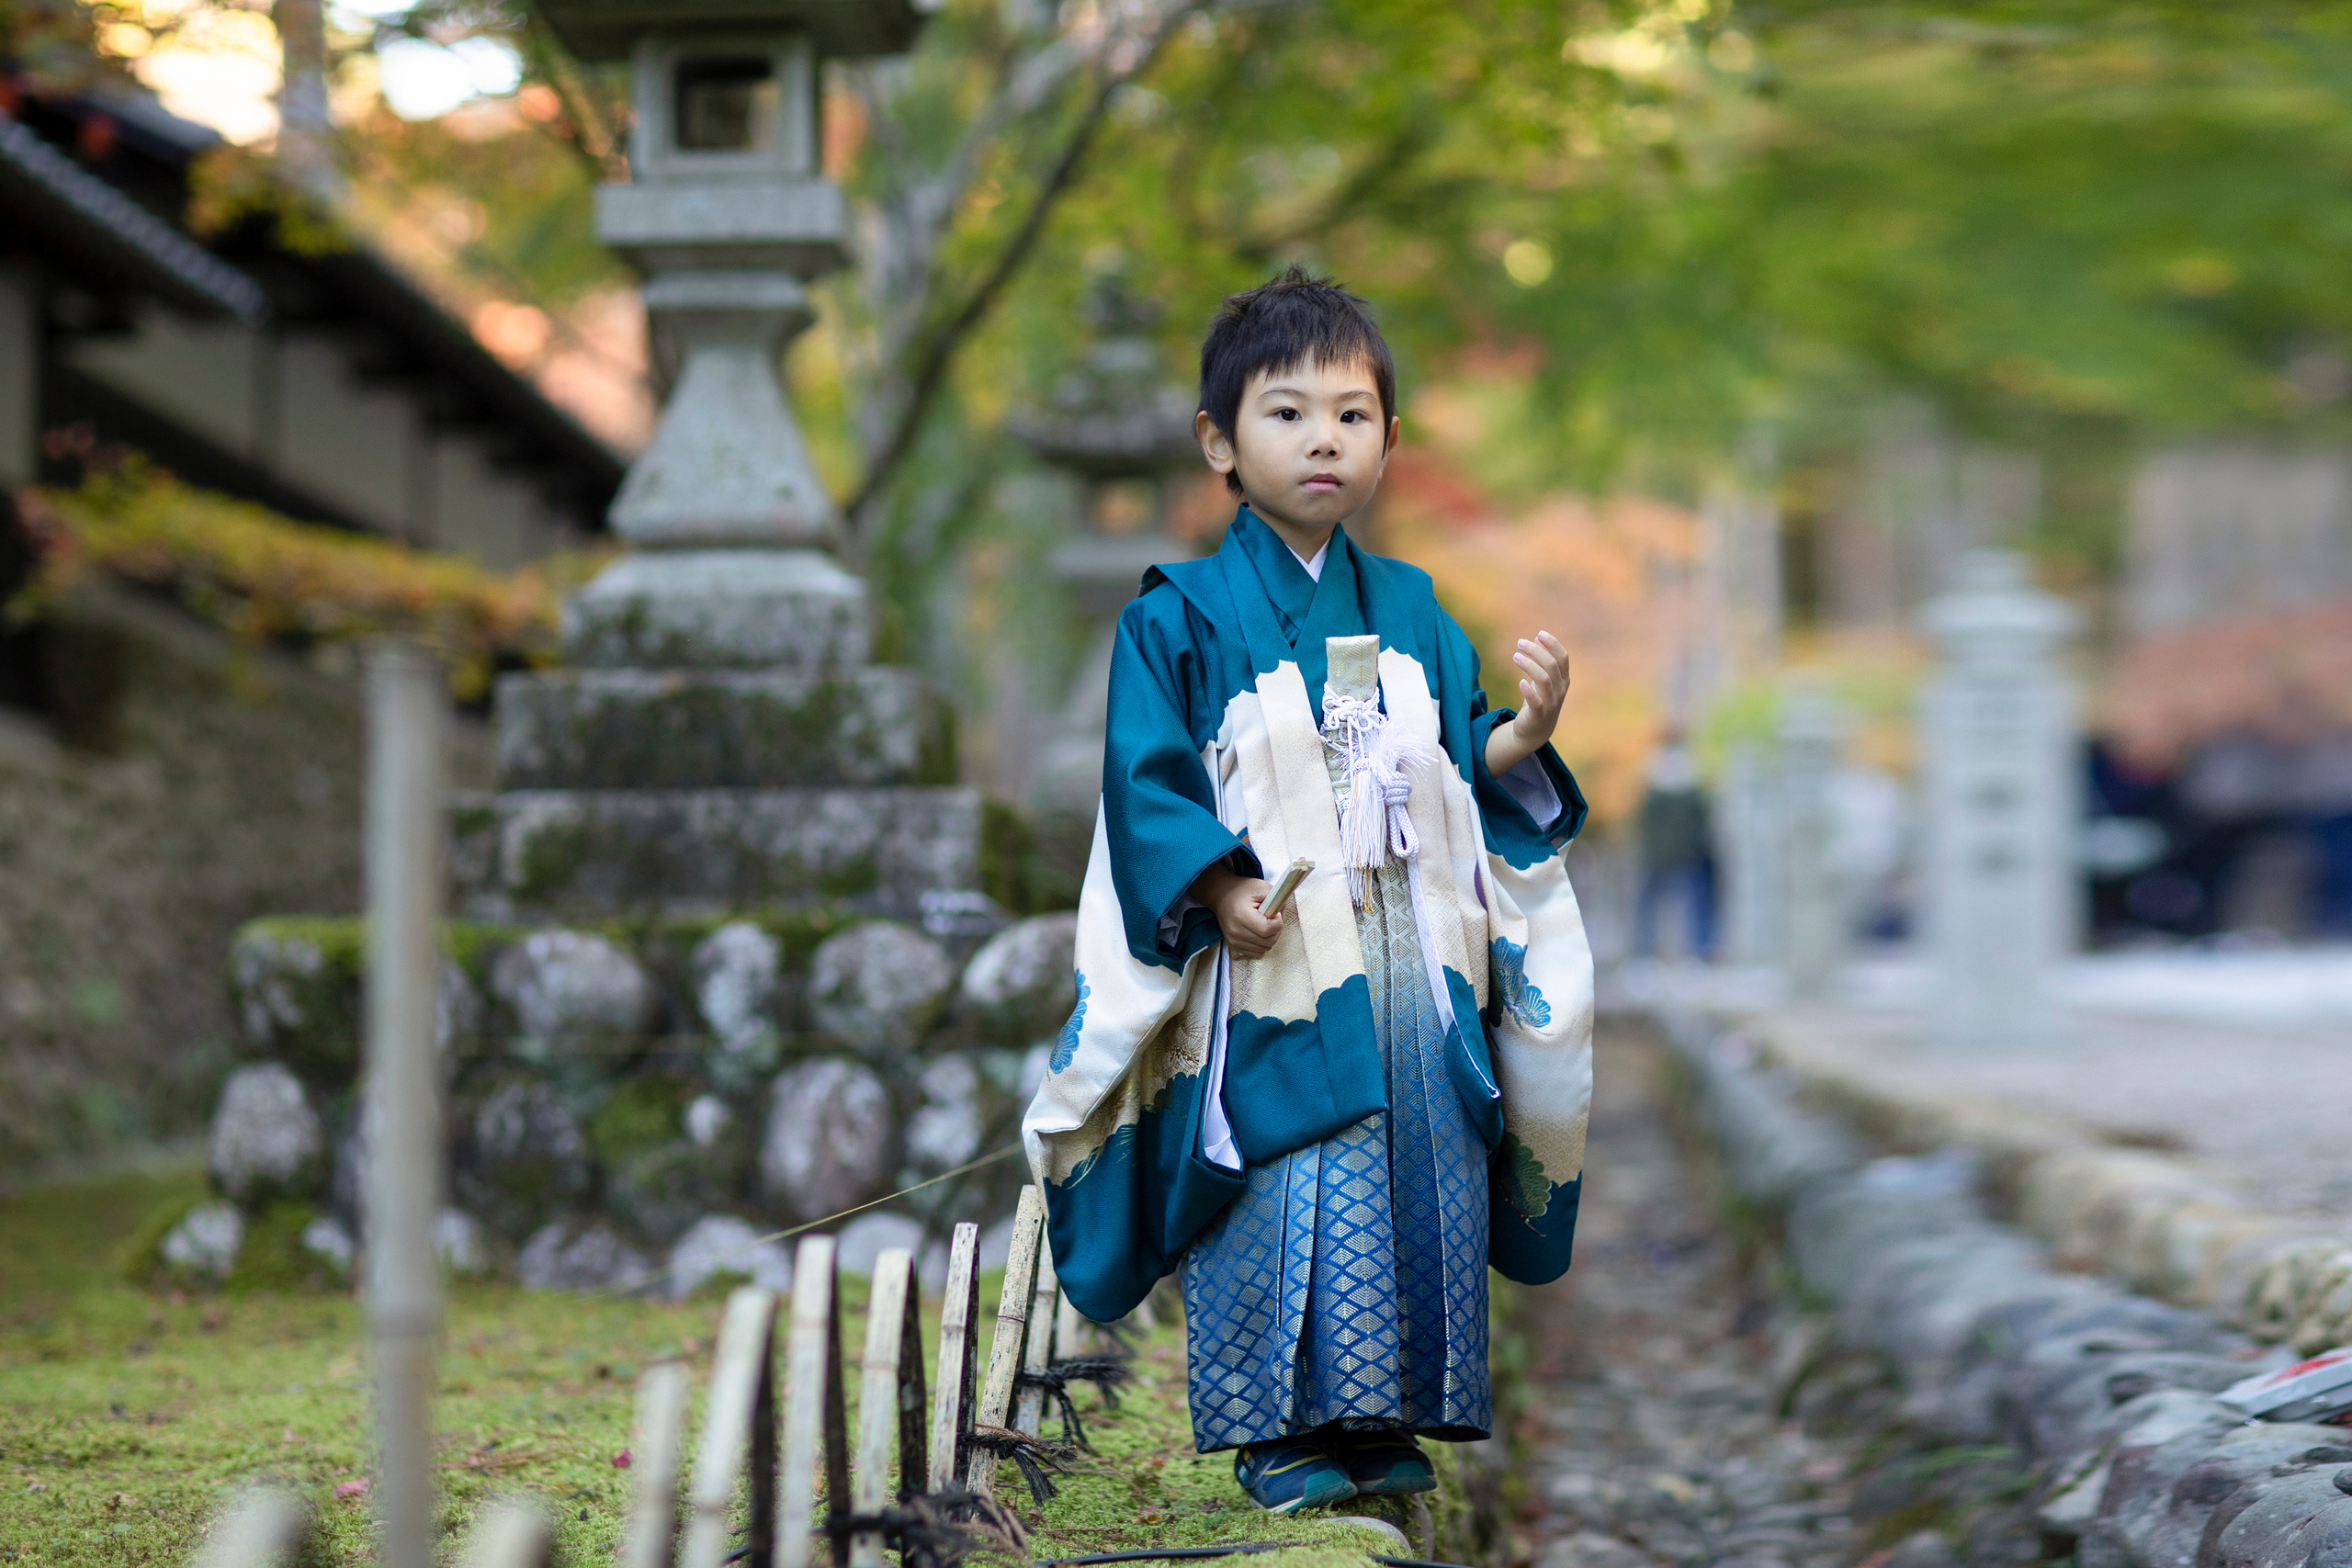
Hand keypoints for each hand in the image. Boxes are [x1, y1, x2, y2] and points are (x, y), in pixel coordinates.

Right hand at [1192, 864, 1281, 959]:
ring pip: (1265, 948)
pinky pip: (1257, 953)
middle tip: (1272, 918)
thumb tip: (1283, 914)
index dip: (1277, 922)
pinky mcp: (1234, 946)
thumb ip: (1276, 899)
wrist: (1221, 896)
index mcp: (1241, 916)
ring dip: (1270, 937)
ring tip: (1264, 923)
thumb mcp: (1261, 887)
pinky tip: (1259, 932)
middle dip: (1276, 930)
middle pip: (1268, 941)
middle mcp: (1235, 932)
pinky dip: (1262, 944)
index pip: (1267, 930)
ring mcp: (1233, 941)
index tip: (1275, 913)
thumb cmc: (1242, 891)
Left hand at [1485, 630, 1570, 776]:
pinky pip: (1536, 701)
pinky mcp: (1538, 715)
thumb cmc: (1539, 700)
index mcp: (1563, 680)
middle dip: (1536, 651)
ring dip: (1529, 665)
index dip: (1553, 644)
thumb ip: (1542, 660)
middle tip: (1519, 643)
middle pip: (1552, 665)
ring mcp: (1551, 703)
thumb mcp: (1542, 679)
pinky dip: (1528, 690)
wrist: (1535, 731)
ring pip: (1544, 680)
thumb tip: (1537, 637)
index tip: (1538, 634)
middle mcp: (1560, 690)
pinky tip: (1520, 681)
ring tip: (1515, 656)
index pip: (1563, 658)